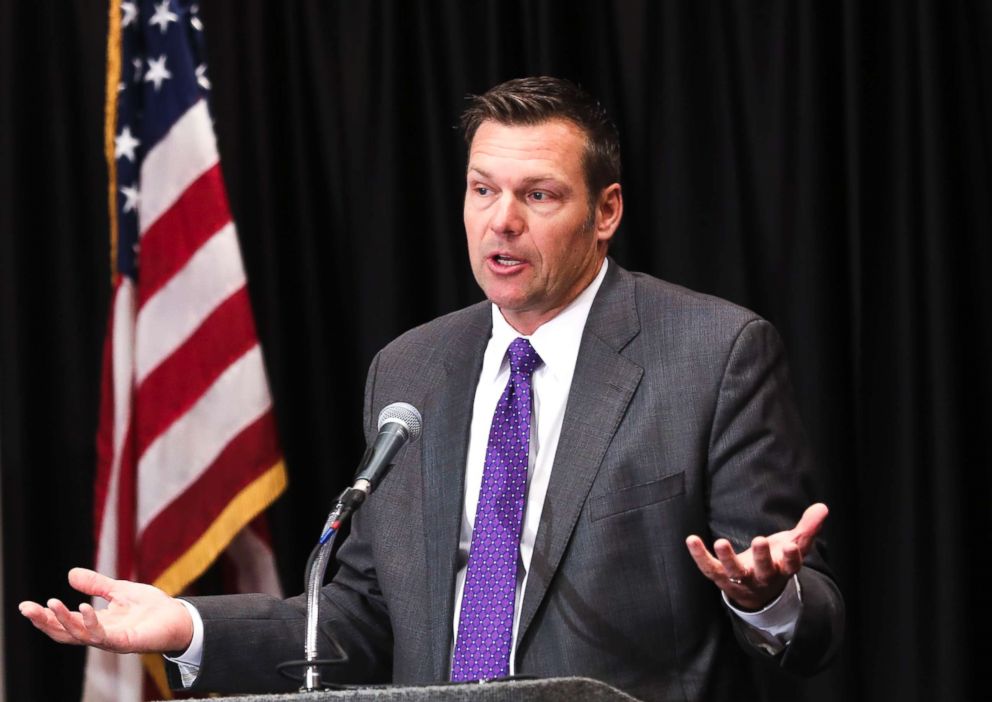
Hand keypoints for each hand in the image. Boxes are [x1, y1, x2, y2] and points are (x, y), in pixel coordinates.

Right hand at [18, 567, 192, 653]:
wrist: (180, 617)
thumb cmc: (152, 608)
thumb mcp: (119, 590)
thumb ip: (96, 585)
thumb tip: (69, 574)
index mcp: (97, 624)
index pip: (65, 623)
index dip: (45, 616)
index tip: (26, 606)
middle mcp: (100, 635)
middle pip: (65, 633)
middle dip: (45, 622)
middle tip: (27, 609)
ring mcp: (113, 640)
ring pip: (80, 636)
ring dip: (64, 621)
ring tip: (51, 603)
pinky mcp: (127, 642)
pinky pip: (104, 636)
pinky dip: (92, 623)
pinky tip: (85, 608)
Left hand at [685, 503, 827, 610]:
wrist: (757, 592)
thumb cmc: (776, 562)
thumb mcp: (794, 545)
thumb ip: (808, 527)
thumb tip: (823, 507)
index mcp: (783, 569)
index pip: (791, 566)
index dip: (791, 557)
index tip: (791, 545)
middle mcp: (762, 577)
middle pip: (764, 570)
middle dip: (762, 556)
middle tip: (759, 540)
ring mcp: (740, 579)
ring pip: (734, 572)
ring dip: (728, 557)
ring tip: (721, 542)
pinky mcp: (721, 577)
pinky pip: (708, 568)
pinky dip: (699, 556)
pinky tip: (691, 539)